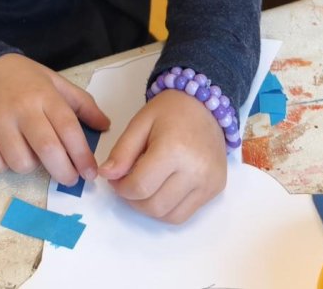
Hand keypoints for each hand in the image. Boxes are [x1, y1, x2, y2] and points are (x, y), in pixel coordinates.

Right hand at [0, 54, 110, 187]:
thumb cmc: (22, 78)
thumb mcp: (55, 82)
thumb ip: (82, 104)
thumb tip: (105, 125)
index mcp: (44, 95)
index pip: (68, 130)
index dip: (83, 156)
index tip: (90, 173)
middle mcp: (21, 108)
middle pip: (48, 150)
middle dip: (64, 172)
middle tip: (70, 179)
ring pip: (20, 163)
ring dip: (31, 167)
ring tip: (31, 154)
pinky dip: (3, 167)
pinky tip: (7, 153)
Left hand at [99, 88, 227, 223]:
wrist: (205, 106)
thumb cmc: (170, 111)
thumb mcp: (140, 123)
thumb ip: (122, 151)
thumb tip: (106, 175)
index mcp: (174, 150)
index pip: (140, 187)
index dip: (120, 188)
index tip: (115, 177)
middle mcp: (195, 170)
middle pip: (154, 206)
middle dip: (133, 200)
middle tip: (127, 184)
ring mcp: (209, 182)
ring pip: (170, 217)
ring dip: (150, 209)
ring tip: (144, 188)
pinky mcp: (216, 189)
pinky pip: (186, 213)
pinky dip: (168, 209)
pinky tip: (162, 190)